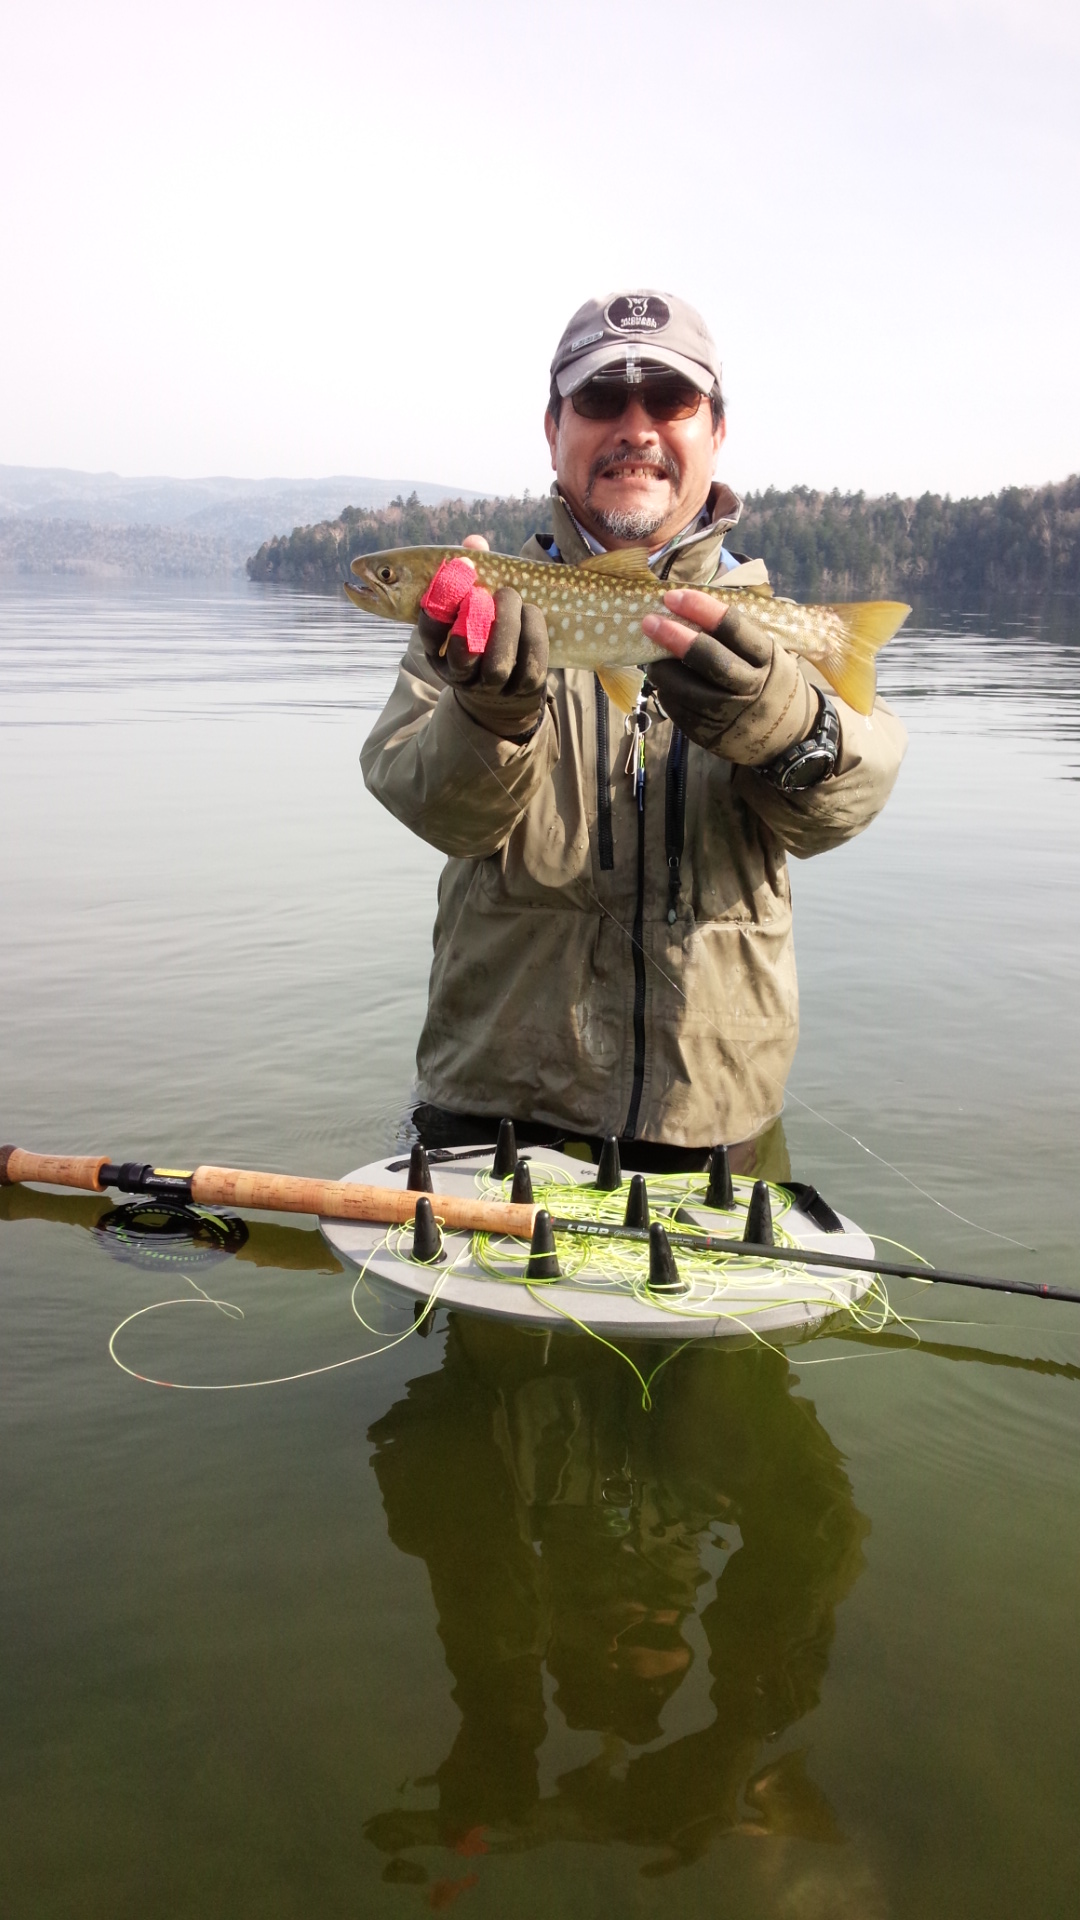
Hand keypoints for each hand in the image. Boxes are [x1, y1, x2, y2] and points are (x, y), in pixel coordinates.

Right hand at [418, 539, 548, 739]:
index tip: (457, 575)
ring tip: (512, 596)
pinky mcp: (524, 688)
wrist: (504, 691)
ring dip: (507, 624)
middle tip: (487, 593)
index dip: (440, 605)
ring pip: (499, 664)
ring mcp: (493, 686)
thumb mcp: (469, 608)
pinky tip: (531, 611)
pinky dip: (533, 633)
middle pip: (465, 655)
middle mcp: (462, 674)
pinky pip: (531, 664)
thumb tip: (474, 543)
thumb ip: (470, 575)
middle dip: (477, 619)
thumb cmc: (484, 633)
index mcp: (440, 652)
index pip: (430, 634)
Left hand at [643, 588, 816, 764]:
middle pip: (709, 659)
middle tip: (649, 621)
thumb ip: (737, 635)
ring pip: (687, 688)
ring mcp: (730, 714)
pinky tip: (663, 679)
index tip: (674, 597)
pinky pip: (680, 710)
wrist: (788, 734)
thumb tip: (689, 606)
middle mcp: (750, 686)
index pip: (733, 627)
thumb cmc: (770, 680)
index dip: (701, 609)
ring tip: (651, 654)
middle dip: (675, 637)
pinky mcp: (711, 734)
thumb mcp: (768, 654)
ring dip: (662, 668)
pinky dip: (667, 692)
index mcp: (766, 657)